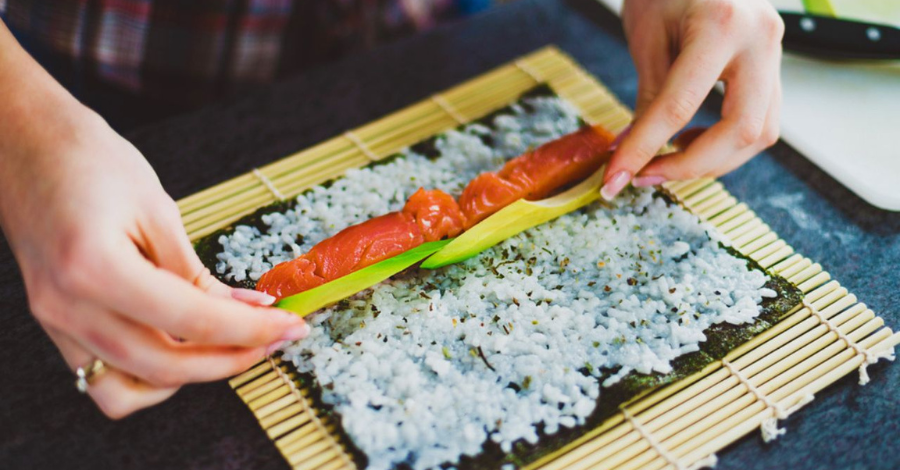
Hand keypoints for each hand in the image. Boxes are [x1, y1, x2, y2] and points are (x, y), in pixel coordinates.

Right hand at [0, 88, 307, 418]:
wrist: (20, 143)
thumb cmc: (87, 159)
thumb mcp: (156, 207)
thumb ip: (198, 271)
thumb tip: (247, 310)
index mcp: (95, 268)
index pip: (192, 322)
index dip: (252, 330)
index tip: (291, 326)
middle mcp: (67, 307)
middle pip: (165, 367)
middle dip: (233, 359)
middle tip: (275, 338)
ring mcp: (54, 323)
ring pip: (129, 389)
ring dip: (189, 377)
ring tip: (231, 346)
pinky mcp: (54, 326)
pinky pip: (102, 378)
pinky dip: (147, 376)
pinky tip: (181, 347)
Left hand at [602, 0, 783, 198]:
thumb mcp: (647, 34)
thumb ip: (649, 96)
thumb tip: (633, 152)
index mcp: (721, 24)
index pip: (679, 106)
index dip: (644, 149)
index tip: (616, 179)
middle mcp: (760, 40)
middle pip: (742, 130)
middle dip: (691, 166)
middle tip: (645, 175)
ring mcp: (776, 53)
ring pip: (760, 133)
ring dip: (712, 160)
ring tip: (666, 158)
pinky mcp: (774, 67)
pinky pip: (761, 121)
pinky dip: (726, 143)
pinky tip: (691, 140)